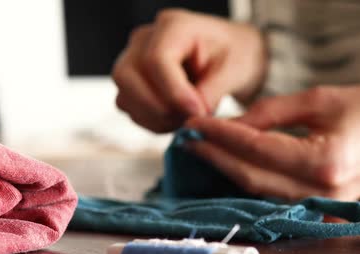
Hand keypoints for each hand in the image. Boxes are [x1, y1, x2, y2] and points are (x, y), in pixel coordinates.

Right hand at [112, 9, 265, 132]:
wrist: (228, 56)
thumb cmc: (233, 55)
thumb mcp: (234, 70)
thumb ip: (212, 92)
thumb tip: (192, 117)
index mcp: (173, 26)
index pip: (156, 60)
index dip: (174, 93)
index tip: (197, 112)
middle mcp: (144, 39)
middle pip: (126, 77)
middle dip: (159, 108)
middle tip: (190, 119)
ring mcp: (132, 60)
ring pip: (125, 97)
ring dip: (155, 118)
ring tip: (187, 119)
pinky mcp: (130, 83)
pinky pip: (129, 108)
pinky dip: (152, 122)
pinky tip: (176, 118)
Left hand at [186, 84, 359, 199]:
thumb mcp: (318, 99)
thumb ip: (270, 114)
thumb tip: (230, 125)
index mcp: (325, 162)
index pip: (256, 151)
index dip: (221, 137)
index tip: (194, 125)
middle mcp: (321, 192)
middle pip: (251, 178)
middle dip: (216, 157)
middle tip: (188, 140)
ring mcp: (323, 205)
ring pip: (259, 191)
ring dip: (228, 171)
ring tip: (203, 150)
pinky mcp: (322, 207)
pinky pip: (275, 196)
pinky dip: (250, 180)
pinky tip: (231, 166)